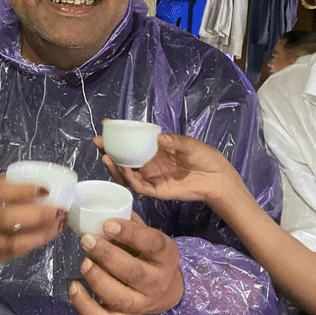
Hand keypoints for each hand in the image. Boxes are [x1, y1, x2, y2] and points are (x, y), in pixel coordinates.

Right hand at [0, 175, 66, 265]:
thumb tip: (29, 181)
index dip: (23, 190)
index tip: (46, 188)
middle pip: (8, 220)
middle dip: (39, 216)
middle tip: (60, 210)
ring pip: (13, 242)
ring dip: (41, 234)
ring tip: (59, 225)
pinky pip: (11, 253)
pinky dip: (31, 244)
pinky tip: (45, 236)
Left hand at [68, 213, 184, 314]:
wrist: (166, 289)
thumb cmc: (150, 255)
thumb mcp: (148, 236)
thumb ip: (129, 224)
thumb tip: (100, 207)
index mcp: (166, 255)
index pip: (152, 243)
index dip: (130, 233)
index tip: (107, 223)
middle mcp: (157, 282)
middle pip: (134, 273)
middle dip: (107, 256)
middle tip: (87, 240)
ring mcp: (142, 303)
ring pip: (119, 298)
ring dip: (97, 280)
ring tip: (84, 262)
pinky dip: (85, 306)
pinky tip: (73, 286)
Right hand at [93, 132, 237, 205]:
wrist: (217, 178)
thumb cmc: (205, 157)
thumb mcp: (191, 145)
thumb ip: (176, 141)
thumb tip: (160, 138)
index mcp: (155, 149)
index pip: (132, 141)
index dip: (118, 133)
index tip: (105, 124)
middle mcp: (149, 163)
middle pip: (123, 157)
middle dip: (108, 150)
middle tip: (97, 141)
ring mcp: (151, 177)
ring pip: (126, 174)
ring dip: (114, 166)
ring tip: (106, 156)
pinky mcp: (156, 190)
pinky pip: (138, 186)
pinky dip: (128, 179)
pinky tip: (123, 170)